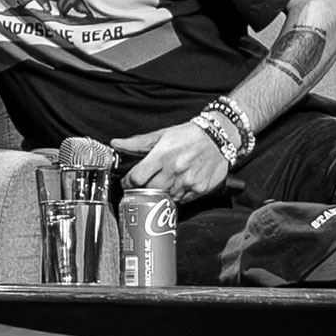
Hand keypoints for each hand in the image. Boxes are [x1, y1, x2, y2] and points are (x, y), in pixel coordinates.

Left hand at [113, 122, 229, 203]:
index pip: (136, 178)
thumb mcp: (162, 135)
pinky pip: (181, 201)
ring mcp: (187, 182)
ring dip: (159, 194)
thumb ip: (137, 143)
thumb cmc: (189, 135)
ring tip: (161, 184)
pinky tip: (176, 186)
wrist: (219, 138)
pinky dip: (175, 196)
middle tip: (141, 186)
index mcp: (161, 156)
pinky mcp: (199, 190)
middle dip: (141, 190)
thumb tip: (116, 143)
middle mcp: (174, 171)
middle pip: (148, 191)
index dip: (128, 183)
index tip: (128, 183)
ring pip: (164, 198)